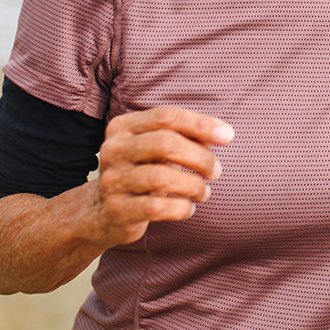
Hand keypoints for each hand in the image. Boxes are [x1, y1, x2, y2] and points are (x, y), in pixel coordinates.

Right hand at [93, 106, 233, 245]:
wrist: (102, 212)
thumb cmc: (142, 171)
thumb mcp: (157, 149)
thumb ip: (185, 137)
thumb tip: (222, 135)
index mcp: (124, 127)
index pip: (167, 116)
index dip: (201, 124)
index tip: (228, 137)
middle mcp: (113, 149)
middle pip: (165, 143)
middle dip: (200, 157)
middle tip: (216, 171)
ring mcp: (112, 180)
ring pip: (161, 177)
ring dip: (193, 185)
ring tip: (204, 192)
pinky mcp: (117, 209)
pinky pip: (156, 207)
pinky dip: (181, 208)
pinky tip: (189, 208)